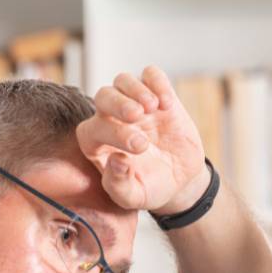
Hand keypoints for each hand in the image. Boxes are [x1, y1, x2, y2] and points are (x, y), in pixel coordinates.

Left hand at [76, 67, 209, 214]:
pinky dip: (157, 82)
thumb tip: (116, 159)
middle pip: (103, 96)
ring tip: (153, 107)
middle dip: (119, 103)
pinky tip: (167, 103)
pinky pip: (150, 75)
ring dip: (136, 89)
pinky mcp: (156, 95)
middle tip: (139, 116)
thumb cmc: (149, 188)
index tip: (141, 147)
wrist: (179, 181)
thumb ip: (119, 184)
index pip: (92, 129)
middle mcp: (111, 119)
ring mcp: (133, 104)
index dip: (113, 132)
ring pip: (123, 80)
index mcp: (97, 144)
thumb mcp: (133, 197)